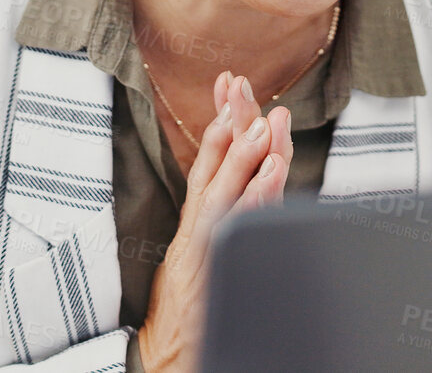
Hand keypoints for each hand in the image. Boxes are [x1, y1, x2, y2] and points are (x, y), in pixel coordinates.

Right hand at [136, 72, 292, 372]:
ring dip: (243, 156)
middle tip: (242, 87)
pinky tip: (270, 175)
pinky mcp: (209, 280)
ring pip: (223, 199)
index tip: (231, 87)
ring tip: (262, 121)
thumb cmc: (184, 321)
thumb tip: (246, 192)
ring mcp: (201, 258)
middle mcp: (195, 238)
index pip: (207, 168)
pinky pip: (234, 235)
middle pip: (212, 173)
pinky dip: (254, 201)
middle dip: (229, 126)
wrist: (161, 364)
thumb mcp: (195, 266)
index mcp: (194, 231)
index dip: (221, 126)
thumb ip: (214, 229)